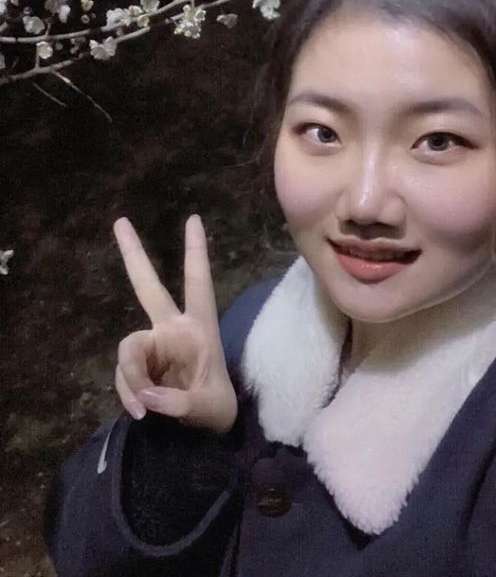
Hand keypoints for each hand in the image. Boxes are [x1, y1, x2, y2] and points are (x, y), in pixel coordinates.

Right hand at [113, 214, 237, 433]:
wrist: (203, 433)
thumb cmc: (217, 409)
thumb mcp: (209, 409)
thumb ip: (179, 403)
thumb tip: (146, 397)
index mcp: (199, 327)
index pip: (199, 284)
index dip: (196, 253)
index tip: (194, 219)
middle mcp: (172, 329)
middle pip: (148, 287)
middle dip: (134, 255)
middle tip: (120, 221)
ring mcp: (153, 347)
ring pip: (129, 350)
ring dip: (131, 379)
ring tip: (144, 409)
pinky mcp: (139, 367)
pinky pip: (124, 374)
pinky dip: (127, 393)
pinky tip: (140, 412)